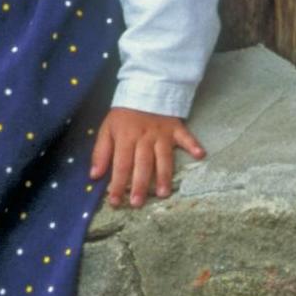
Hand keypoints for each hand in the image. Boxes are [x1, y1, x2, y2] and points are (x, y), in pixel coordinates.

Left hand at [89, 108, 205, 208]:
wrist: (144, 91)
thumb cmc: (124, 116)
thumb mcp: (106, 130)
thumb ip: (100, 152)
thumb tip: (94, 175)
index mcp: (125, 138)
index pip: (120, 165)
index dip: (117, 184)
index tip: (115, 202)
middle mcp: (144, 138)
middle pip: (142, 164)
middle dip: (139, 185)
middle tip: (137, 203)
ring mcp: (162, 134)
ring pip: (163, 157)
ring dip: (164, 175)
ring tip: (163, 193)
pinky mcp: (177, 129)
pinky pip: (186, 137)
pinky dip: (193, 145)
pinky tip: (200, 155)